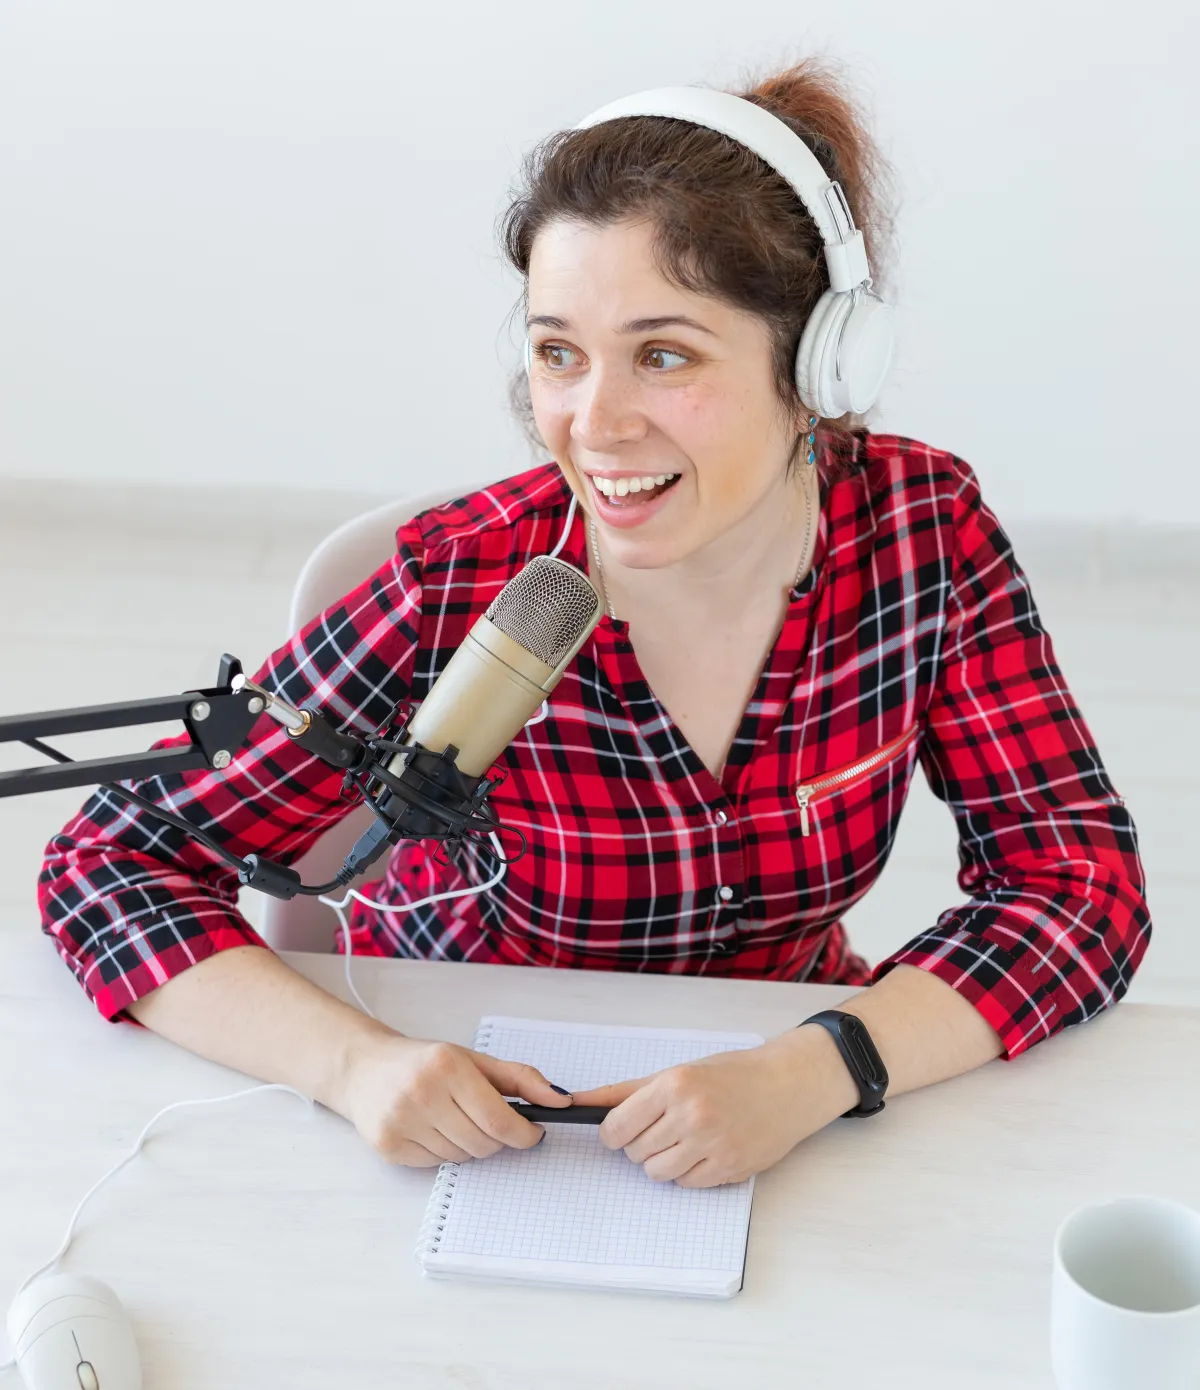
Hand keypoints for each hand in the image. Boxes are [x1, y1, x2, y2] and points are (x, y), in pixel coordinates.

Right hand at [339, 1029, 573, 1165]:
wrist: (364, 1068)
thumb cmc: (425, 1062)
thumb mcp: (473, 1059)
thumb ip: (520, 1078)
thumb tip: (561, 1100)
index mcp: (447, 1066)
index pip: (498, 1118)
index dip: (524, 1134)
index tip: (534, 1133)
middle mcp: (421, 1093)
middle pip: (483, 1142)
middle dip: (497, 1139)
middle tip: (491, 1122)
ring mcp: (401, 1122)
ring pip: (462, 1157)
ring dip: (470, 1145)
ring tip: (455, 1119)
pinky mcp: (388, 1147)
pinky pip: (437, 1165)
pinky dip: (445, 1152)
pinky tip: (433, 1129)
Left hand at [570, 1030, 854, 1187]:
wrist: (787, 1084)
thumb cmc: (731, 1074)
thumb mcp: (677, 1071)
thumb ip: (626, 1091)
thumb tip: (578, 1101)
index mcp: (674, 1085)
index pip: (616, 1128)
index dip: (613, 1133)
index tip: (620, 1130)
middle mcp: (691, 1115)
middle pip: (635, 1153)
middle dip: (641, 1144)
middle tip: (664, 1127)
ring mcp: (712, 1145)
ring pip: (658, 1173)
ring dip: (663, 1161)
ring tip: (684, 1139)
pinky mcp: (730, 1168)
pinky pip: (687, 1184)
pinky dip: (689, 1172)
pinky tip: (706, 1150)